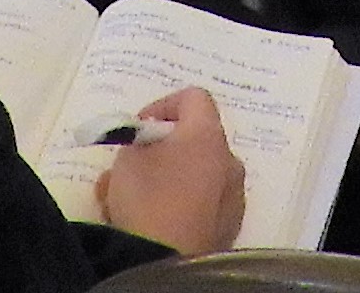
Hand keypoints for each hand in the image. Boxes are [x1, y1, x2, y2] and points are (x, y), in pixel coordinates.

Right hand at [92, 88, 246, 252]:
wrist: (165, 262)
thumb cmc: (147, 200)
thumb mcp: (127, 160)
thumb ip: (137, 144)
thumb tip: (146, 148)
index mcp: (208, 136)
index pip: (194, 98)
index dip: (164, 105)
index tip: (140, 127)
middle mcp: (229, 163)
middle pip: (197, 141)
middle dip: (164, 149)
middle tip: (136, 164)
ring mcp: (232, 198)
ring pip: (198, 176)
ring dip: (170, 179)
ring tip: (135, 199)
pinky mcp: (228, 229)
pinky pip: (203, 204)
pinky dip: (182, 205)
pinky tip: (154, 221)